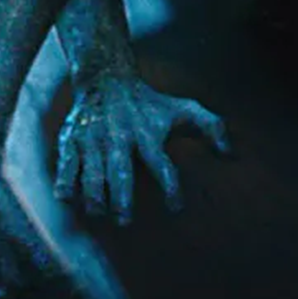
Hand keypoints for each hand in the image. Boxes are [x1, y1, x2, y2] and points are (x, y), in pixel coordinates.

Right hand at [55, 71, 231, 223]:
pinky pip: (66, 164)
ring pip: (92, 172)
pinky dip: (65, 182)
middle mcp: (120, 136)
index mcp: (148, 133)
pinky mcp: (72, 138)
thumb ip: (212, 128)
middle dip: (121, 198)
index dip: (170, 188)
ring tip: (100, 213)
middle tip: (125, 221)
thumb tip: (231, 155)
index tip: (176, 209)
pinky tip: (67, 198)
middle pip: (120, 171)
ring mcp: (94, 137)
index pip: (162, 165)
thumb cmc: (150, 103)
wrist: (107, 78)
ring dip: (95, 196)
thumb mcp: (183, 109)